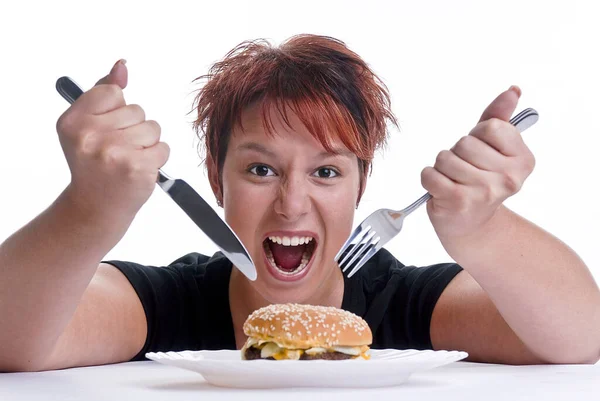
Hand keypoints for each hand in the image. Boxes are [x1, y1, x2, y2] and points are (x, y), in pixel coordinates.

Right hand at [56, 60, 169, 218]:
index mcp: (72, 121)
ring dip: (147, 144)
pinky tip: (139, 169)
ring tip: (128, 160)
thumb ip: (104, 93)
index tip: (106, 131)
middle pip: (136, 111)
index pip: (113, 92)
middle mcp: (89, 136)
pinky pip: (163, 147)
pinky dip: (157, 158)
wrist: (96, 206)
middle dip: (133, 129)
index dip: (117, 111)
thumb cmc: (95, 164)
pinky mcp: (137, 167)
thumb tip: (122, 66)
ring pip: (153, 128)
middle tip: (116, 152)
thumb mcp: (88, 126)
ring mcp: (113, 152)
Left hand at [421, 86, 535, 243]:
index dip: (477, 134)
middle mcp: (508, 178)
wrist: (470, 224)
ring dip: (442, 166)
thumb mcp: (494, 147)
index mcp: (523, 160)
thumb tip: (513, 90)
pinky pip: (430, 174)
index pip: (491, 126)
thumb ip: (500, 117)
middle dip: (457, 152)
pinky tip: (441, 188)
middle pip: (465, 142)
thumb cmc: (479, 178)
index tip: (481, 151)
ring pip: (445, 158)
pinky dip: (429, 178)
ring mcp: (483, 192)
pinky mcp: (457, 201)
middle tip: (464, 169)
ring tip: (453, 180)